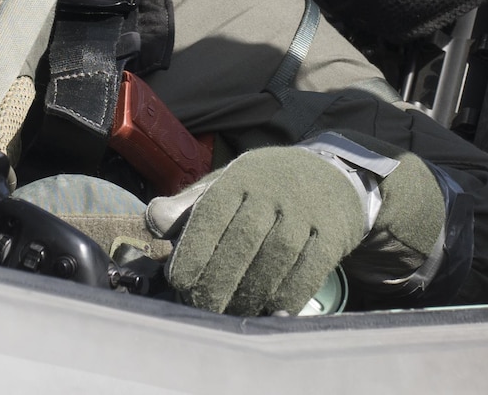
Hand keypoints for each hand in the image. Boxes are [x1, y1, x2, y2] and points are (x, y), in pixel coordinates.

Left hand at [149, 146, 368, 314]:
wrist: (331, 173)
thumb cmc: (265, 188)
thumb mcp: (227, 185)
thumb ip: (189, 206)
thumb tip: (154, 222)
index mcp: (241, 177)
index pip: (211, 215)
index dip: (192, 252)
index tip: (178, 282)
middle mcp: (274, 190)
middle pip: (242, 242)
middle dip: (217, 282)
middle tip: (203, 308)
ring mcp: (307, 211)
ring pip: (275, 260)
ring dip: (250, 295)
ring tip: (234, 314)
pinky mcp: (333, 233)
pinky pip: (308, 272)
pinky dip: (287, 297)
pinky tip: (271, 312)